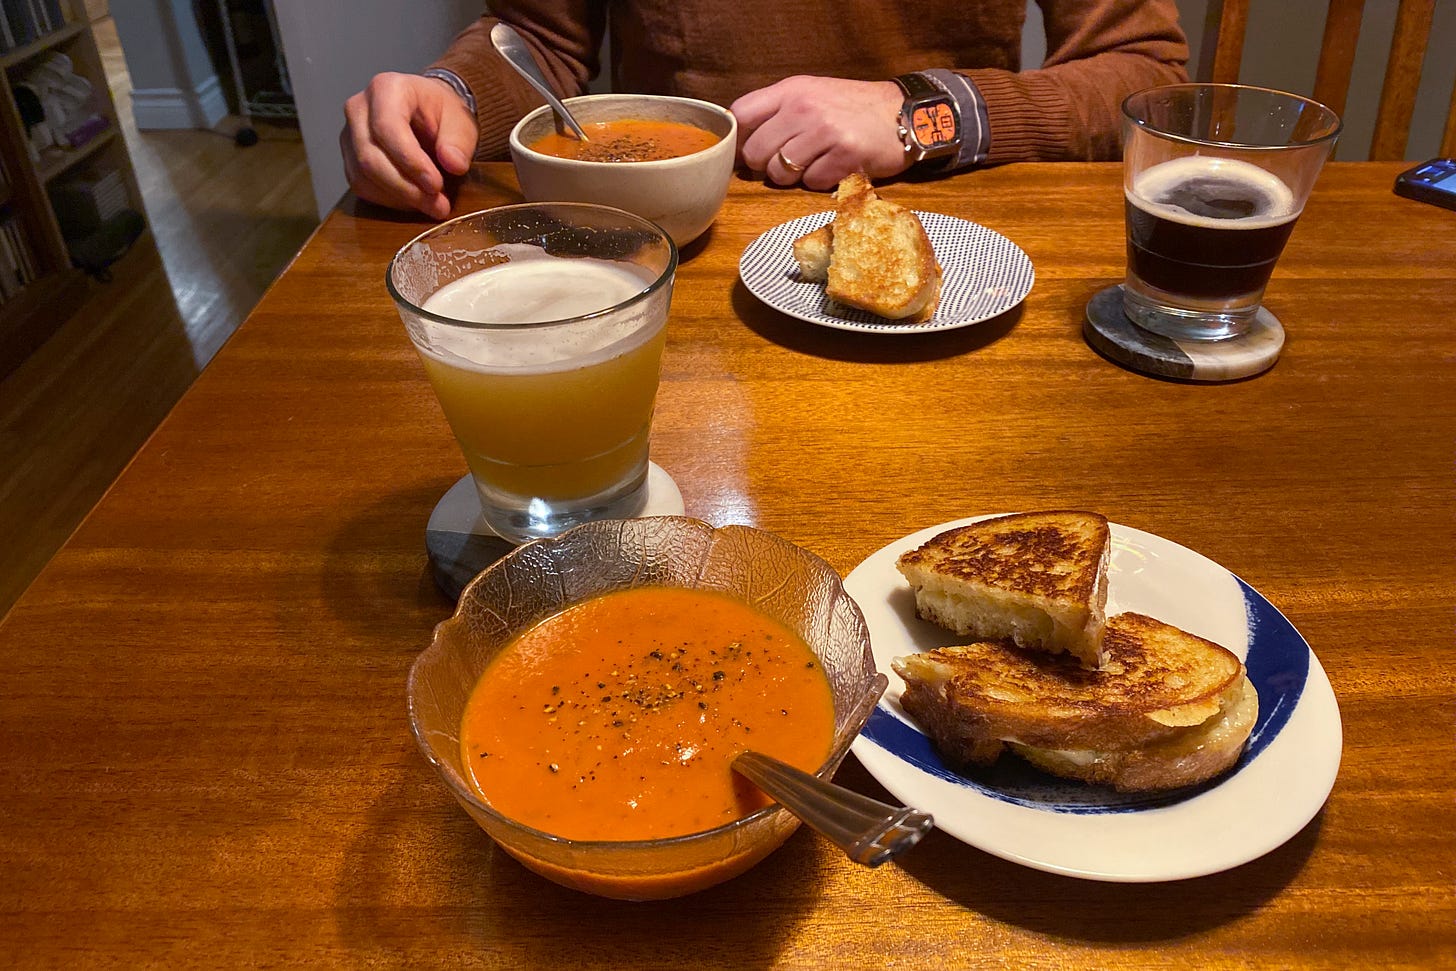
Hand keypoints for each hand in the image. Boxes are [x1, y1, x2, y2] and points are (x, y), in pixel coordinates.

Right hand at [341, 72, 478, 218]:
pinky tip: (415, 202)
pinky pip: (362, 187)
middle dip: (406, 187)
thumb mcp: (460, 120)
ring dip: (399, 198)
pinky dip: (390, 201)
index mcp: (386, 88)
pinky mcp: (350, 159)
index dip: (410, 161)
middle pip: (370, 157)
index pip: (387, 128)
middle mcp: (359, 108)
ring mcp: (349, 135)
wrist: (427, 112)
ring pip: (363, 176)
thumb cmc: (441, 112)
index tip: (435, 185)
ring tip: (432, 205)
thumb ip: (459, 142)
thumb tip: (454, 164)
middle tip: (438, 204)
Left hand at [731, 76, 908, 189]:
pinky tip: (833, 168)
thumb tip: (742, 141)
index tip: (750, 147)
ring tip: (811, 164)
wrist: (904, 113)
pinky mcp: (844, 157)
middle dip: (765, 164)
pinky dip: (819, 181)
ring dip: (791, 177)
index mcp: (793, 89)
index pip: (742, 113)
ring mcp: (825, 132)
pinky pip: (811, 183)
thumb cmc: (854, 108)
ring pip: (779, 172)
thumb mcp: (813, 94)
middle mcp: (804, 108)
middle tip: (785, 162)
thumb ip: (778, 111)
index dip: (740, 137)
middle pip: (755, 151)